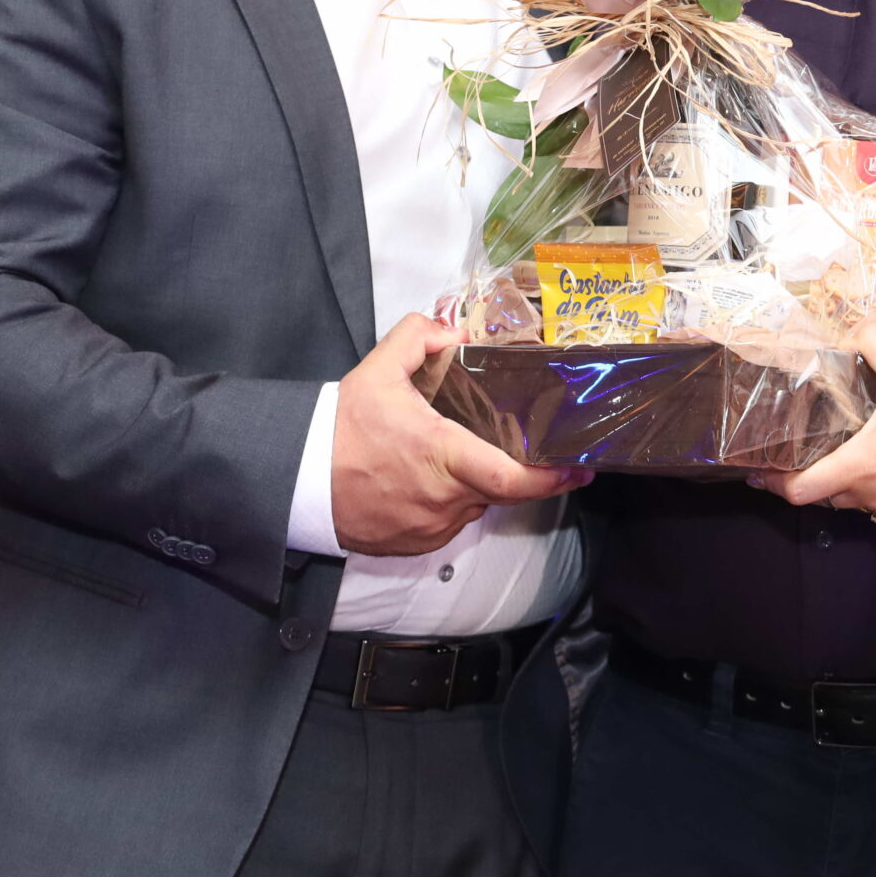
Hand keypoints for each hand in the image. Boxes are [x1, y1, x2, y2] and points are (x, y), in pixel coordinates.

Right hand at [328, 315, 584, 555]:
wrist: (298, 480)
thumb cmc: (339, 429)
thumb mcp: (377, 370)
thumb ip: (416, 337)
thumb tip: (450, 331)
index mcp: (441, 455)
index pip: (510, 477)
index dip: (551, 478)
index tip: (577, 467)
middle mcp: (443, 498)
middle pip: (500, 489)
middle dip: (514, 471)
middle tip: (528, 452)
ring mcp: (430, 526)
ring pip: (476, 506)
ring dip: (477, 485)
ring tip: (460, 457)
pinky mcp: (416, 545)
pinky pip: (450, 524)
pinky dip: (452, 503)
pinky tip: (432, 482)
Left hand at [764, 328, 875, 516]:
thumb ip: (874, 342)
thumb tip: (857, 327)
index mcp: (862, 465)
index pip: (802, 490)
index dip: (774, 483)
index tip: (757, 472)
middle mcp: (875, 494)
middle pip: (825, 498)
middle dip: (806, 481)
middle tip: (792, 457)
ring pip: (855, 502)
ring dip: (840, 484)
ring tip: (832, 455)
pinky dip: (871, 485)